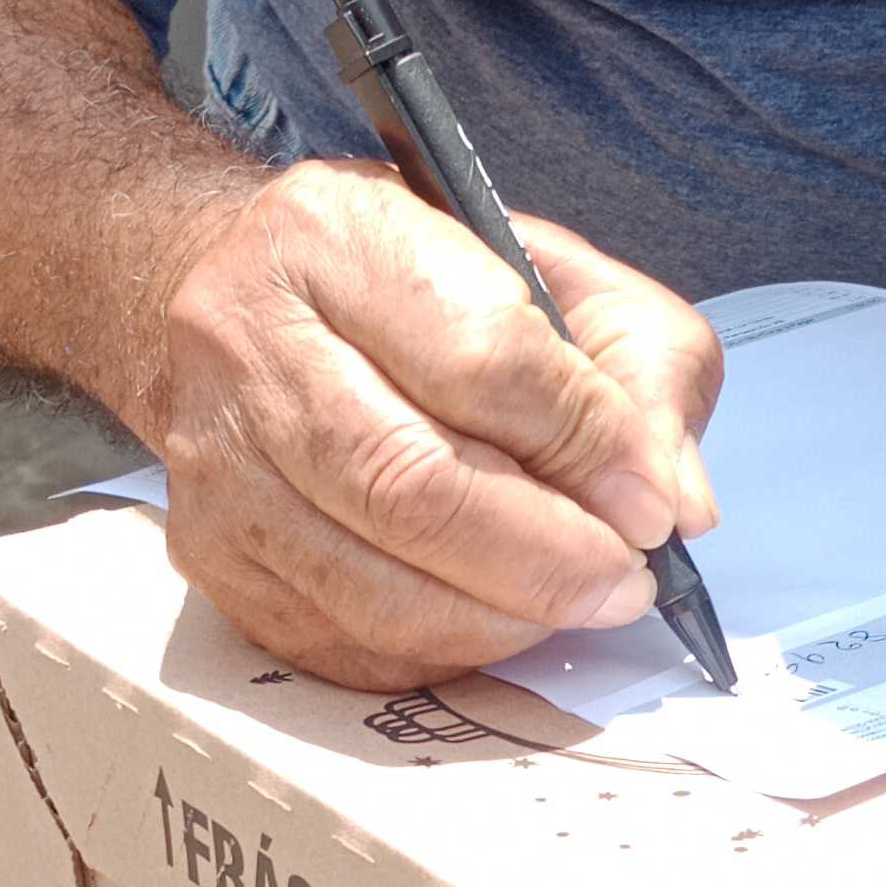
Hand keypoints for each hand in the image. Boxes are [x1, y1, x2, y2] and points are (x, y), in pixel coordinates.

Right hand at [143, 161, 722, 687]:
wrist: (252, 304)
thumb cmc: (412, 290)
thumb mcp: (554, 274)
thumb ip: (640, 368)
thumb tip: (677, 502)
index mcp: (333, 234)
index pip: (481, 357)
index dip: (584, 445)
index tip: (649, 503)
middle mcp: (245, 338)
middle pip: (411, 486)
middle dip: (545, 556)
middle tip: (623, 580)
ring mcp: (212, 458)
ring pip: (370, 584)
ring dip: (499, 617)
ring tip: (572, 602)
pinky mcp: (209, 554)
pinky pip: (338, 642)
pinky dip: (438, 652)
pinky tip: (490, 620)